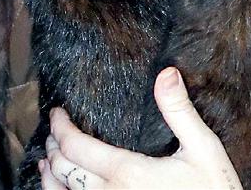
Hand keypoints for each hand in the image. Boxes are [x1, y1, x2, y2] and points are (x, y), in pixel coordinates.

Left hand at [40, 68, 243, 189]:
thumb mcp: (203, 147)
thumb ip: (180, 110)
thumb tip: (166, 73)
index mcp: (127, 172)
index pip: (77, 147)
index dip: (61, 127)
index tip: (57, 113)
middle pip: (64, 170)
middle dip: (54, 147)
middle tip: (54, 131)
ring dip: (50, 177)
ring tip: (47, 161)